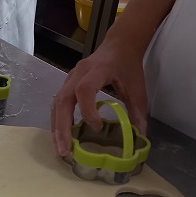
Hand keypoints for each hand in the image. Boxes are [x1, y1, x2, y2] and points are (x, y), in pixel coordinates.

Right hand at [50, 36, 147, 156]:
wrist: (118, 45)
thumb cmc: (127, 66)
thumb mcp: (137, 88)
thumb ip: (137, 111)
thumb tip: (139, 137)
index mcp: (97, 70)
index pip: (84, 90)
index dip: (88, 110)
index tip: (98, 127)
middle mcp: (78, 74)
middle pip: (63, 101)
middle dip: (62, 128)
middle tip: (65, 151)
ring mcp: (69, 79)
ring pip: (56, 105)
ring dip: (56, 129)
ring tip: (60, 150)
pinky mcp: (67, 85)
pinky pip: (57, 105)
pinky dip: (58, 122)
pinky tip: (61, 138)